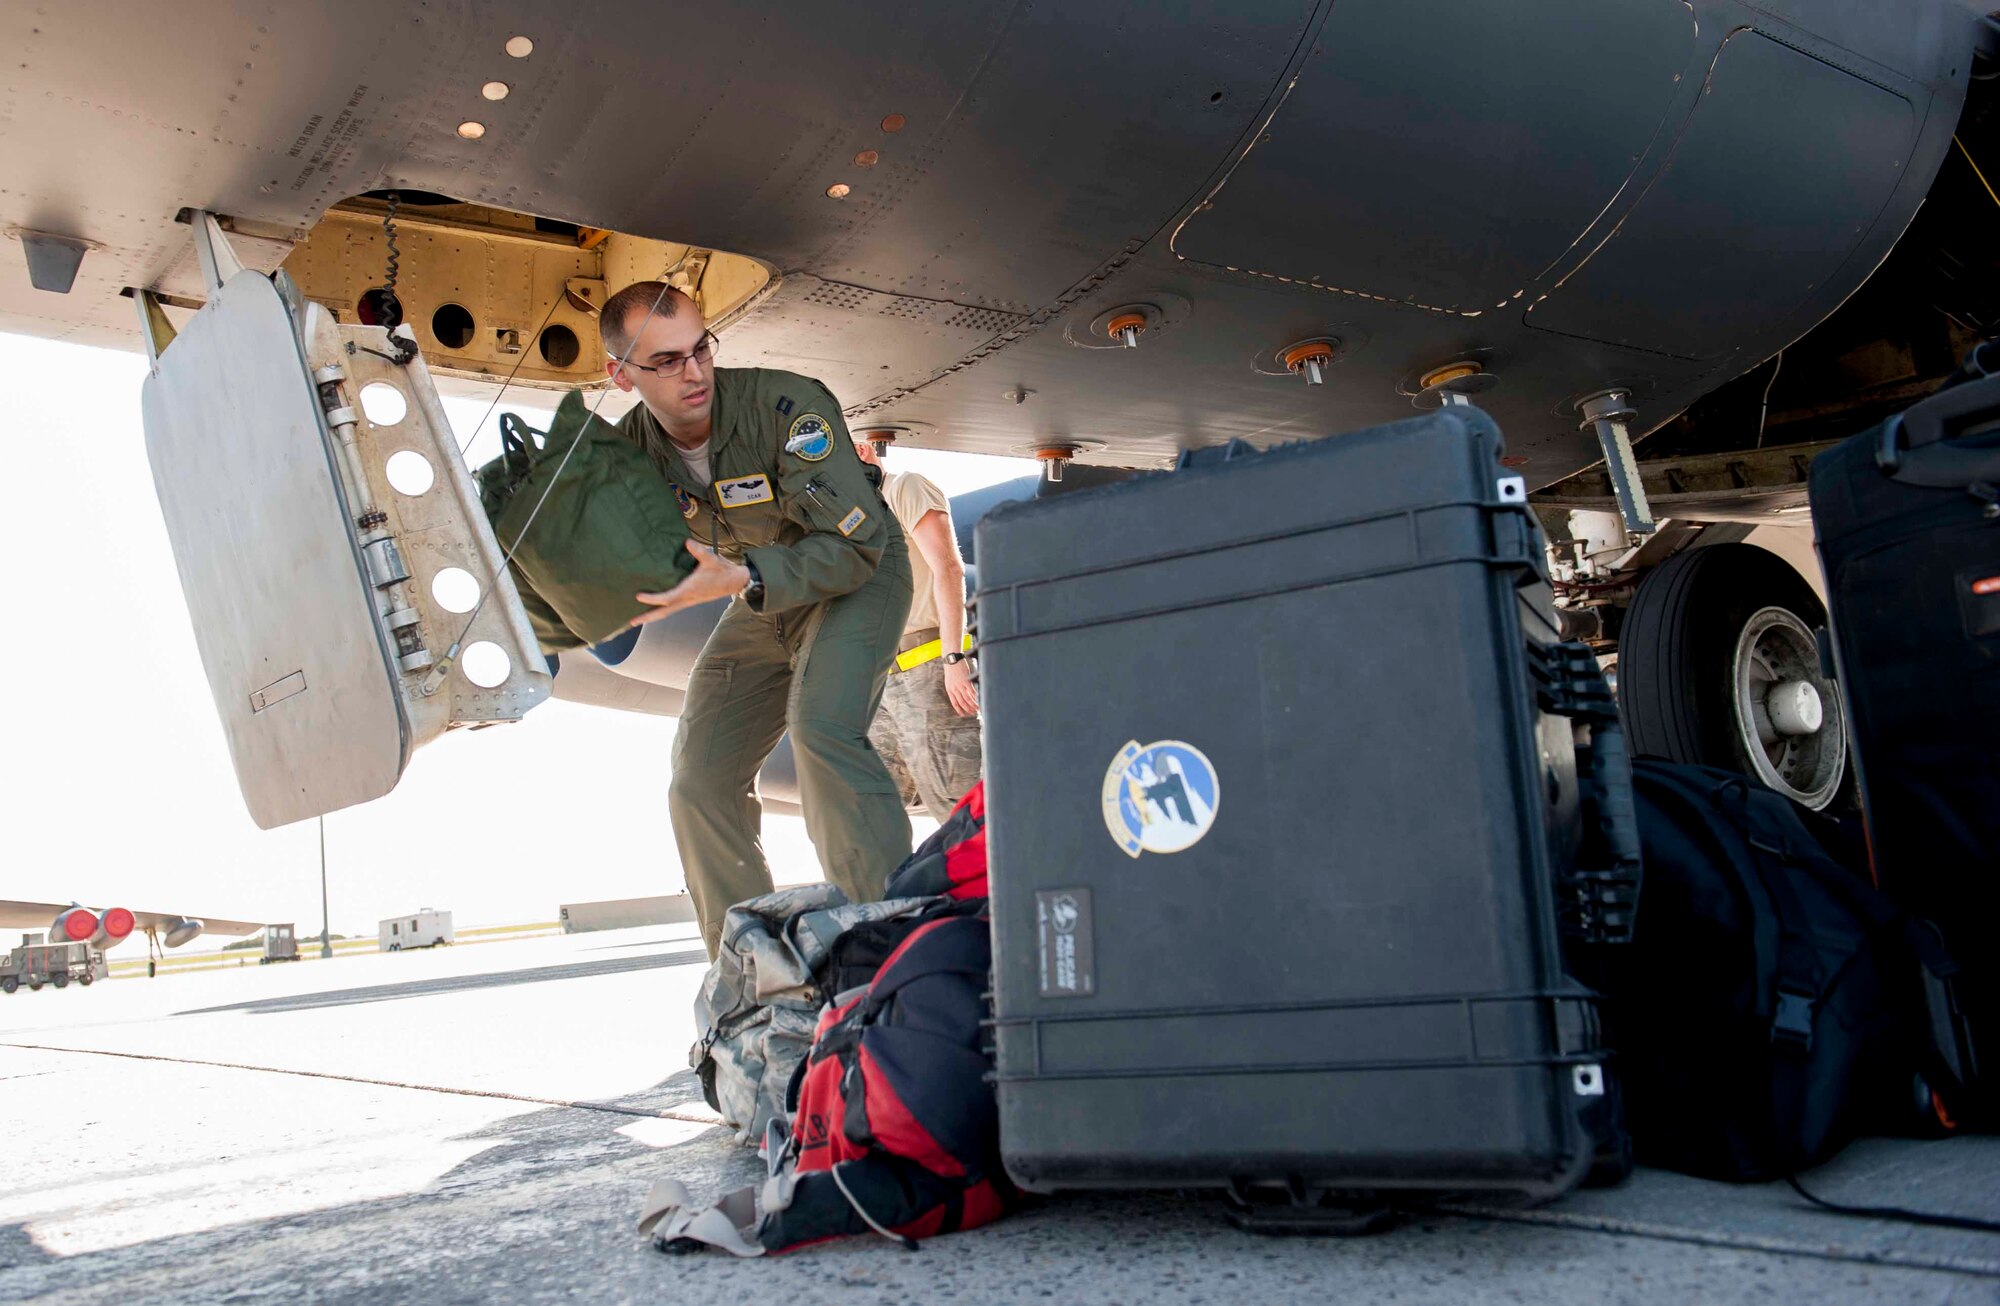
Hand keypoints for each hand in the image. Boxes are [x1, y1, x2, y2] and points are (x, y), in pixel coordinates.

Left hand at [630, 539, 751, 625]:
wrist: (735, 581)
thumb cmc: (722, 570)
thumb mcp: (711, 558)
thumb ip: (699, 551)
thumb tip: (687, 542)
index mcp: (689, 591)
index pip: (667, 598)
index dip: (652, 598)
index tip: (638, 596)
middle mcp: (687, 599)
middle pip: (664, 612)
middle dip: (647, 617)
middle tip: (631, 622)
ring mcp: (688, 601)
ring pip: (667, 612)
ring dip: (652, 615)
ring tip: (638, 618)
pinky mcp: (689, 600)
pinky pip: (672, 608)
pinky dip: (661, 610)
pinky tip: (655, 607)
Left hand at [943, 659, 979, 715]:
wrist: (952, 659)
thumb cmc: (952, 669)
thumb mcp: (950, 680)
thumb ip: (954, 688)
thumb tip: (960, 694)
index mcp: (949, 690)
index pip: (955, 703)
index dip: (959, 710)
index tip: (963, 715)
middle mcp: (954, 689)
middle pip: (962, 703)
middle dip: (968, 709)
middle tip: (973, 713)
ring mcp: (960, 685)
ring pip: (968, 699)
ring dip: (973, 705)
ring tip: (978, 708)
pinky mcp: (966, 681)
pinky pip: (972, 692)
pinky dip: (976, 697)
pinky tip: (979, 700)